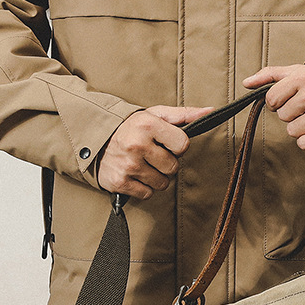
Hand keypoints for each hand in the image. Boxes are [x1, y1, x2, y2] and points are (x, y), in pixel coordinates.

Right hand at [97, 105, 211, 199]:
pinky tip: (135, 174)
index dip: (177, 146)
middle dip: (166, 163)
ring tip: (143, 164)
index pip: (183, 145)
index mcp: (148, 125)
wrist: (94, 140)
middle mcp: (137, 145)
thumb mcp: (155, 115)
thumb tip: (209, 111)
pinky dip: (143, 187)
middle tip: (152, 154)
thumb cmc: (131, 127)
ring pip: (162, 183)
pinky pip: (147, 193)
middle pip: (173, 167)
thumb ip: (184, 114)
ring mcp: (128, 165)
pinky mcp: (120, 182)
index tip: (165, 143)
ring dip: (156, 176)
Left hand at [243, 64, 304, 150]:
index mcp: (304, 78)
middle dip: (292, 113)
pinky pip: (304, 144)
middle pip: (282, 116)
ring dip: (301, 127)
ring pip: (292, 131)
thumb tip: (246, 83)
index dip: (278, 101)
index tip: (290, 99)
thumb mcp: (299, 71)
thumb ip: (271, 75)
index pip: (272, 99)